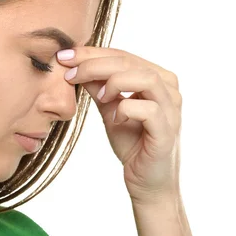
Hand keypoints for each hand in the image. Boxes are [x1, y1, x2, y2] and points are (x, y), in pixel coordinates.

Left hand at [57, 47, 181, 203]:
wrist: (147, 183)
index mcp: (158, 79)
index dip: (93, 53)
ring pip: (145, 78)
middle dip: (95, 64)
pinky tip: (115, 119)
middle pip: (131, 62)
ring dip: (113, 82)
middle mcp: (169, 90)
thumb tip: (74, 65)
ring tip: (97, 96)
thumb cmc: (133, 145)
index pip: (124, 56)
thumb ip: (98, 88)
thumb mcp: (110, 110)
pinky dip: (126, 109)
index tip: (64, 56)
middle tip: (69, 72)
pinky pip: (148, 109)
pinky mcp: (167, 131)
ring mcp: (172, 110)